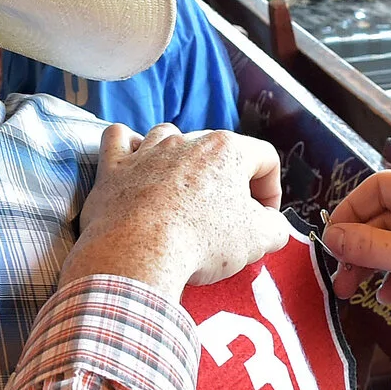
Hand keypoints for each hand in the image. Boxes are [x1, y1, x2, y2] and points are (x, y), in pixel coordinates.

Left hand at [64, 125, 292, 295]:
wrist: (139, 253)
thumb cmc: (201, 242)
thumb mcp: (259, 239)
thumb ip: (276, 227)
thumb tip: (272, 226)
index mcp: (227, 150)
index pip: (264, 158)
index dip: (271, 190)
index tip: (264, 218)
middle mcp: (187, 140)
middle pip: (218, 150)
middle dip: (229, 182)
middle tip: (229, 218)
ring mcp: (147, 151)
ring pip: (170, 136)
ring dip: (182, 158)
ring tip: (186, 190)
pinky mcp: (114, 168)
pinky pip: (119, 139)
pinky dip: (129, 146)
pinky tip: (136, 160)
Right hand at [327, 172, 390, 389]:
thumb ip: (368, 244)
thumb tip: (332, 235)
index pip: (381, 186)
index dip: (351, 209)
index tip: (331, 238)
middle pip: (385, 217)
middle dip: (359, 246)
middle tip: (339, 275)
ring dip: (372, 264)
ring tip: (352, 290)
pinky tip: (388, 297)